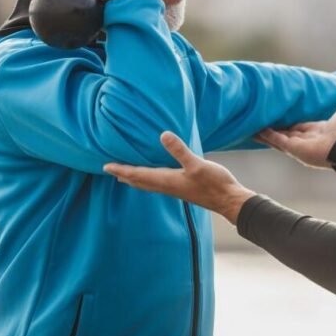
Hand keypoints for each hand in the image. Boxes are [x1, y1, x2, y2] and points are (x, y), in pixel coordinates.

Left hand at [104, 132, 255, 224]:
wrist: (229, 200)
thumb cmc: (214, 184)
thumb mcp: (197, 164)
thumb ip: (179, 150)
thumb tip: (163, 135)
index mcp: (166, 181)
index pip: (138, 175)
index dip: (122, 170)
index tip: (106, 166)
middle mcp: (167, 186)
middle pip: (140, 181)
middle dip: (124, 175)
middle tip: (110, 170)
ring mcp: (175, 188)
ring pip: (148, 184)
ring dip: (135, 178)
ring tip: (126, 175)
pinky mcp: (183, 188)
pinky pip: (158, 183)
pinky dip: (149, 179)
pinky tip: (154, 176)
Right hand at [255, 85, 335, 168]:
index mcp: (314, 131)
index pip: (296, 126)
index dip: (286, 121)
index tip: (277, 115)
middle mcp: (303, 139)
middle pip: (283, 133)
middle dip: (271, 128)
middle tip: (257, 121)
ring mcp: (297, 145)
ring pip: (276, 137)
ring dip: (263, 133)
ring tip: (249, 126)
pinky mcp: (292, 148)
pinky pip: (276, 140)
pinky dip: (265, 135)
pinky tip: (254, 130)